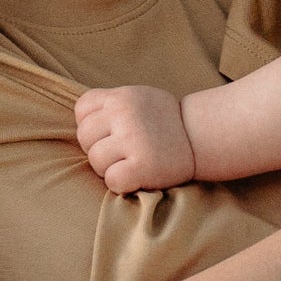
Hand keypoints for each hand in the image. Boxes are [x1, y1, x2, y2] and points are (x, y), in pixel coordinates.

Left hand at [75, 84, 195, 192]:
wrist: (200, 137)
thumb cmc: (164, 122)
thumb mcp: (137, 98)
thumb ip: (110, 105)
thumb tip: (80, 122)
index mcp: (121, 97)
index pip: (82, 110)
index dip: (92, 125)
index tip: (111, 132)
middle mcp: (124, 114)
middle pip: (84, 137)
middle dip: (98, 148)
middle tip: (122, 152)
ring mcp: (133, 139)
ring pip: (95, 160)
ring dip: (109, 167)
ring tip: (130, 163)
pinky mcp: (143, 165)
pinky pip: (112, 180)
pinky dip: (121, 184)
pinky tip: (136, 176)